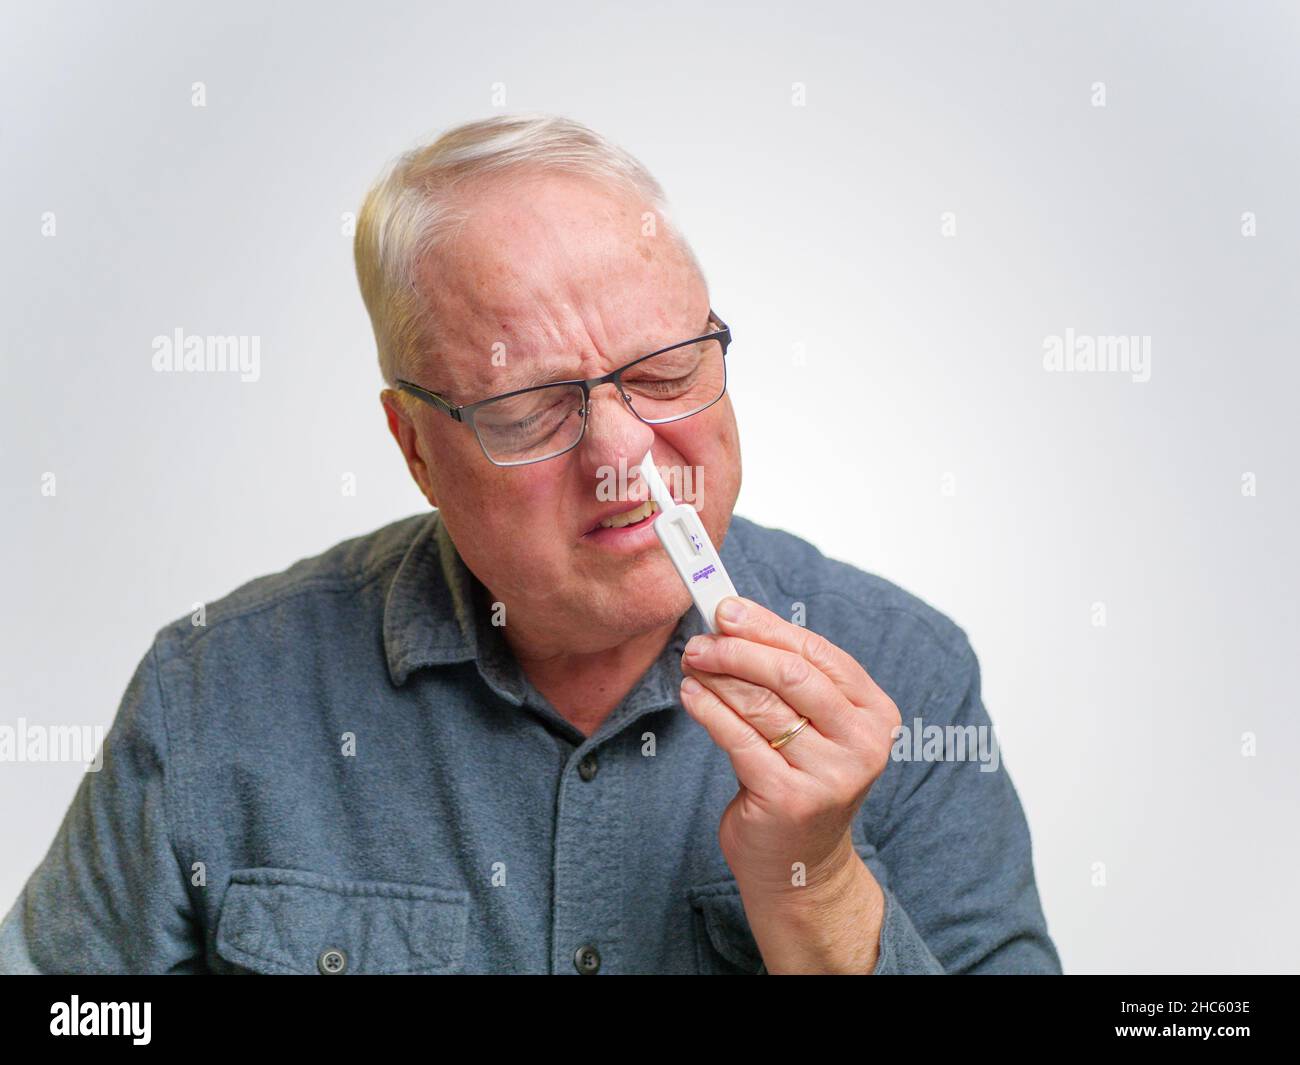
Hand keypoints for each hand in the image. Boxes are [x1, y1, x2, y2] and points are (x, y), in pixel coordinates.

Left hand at [679, 595, 901, 899]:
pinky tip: (691, 695)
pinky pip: (738, 739)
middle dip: (737, 650)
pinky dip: (708, 710)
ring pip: (761, 705)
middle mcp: (862, 743)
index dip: (768, 626)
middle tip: (701, 640)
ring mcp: (829, 774)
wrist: (799, 864)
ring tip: (692, 664)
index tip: (727, 609)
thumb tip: (734, 619)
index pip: (818, 652)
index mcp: (875, 713)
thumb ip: (788, 676)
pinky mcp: (789, 799)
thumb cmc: (801, 778)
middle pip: (791, 674)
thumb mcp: (812, 725)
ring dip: (717, 677)